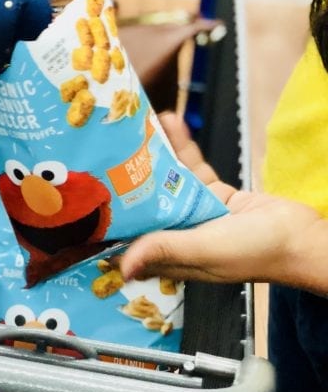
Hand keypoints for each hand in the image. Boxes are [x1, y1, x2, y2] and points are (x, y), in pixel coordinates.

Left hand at [120, 112, 327, 293]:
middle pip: (146, 204)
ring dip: (156, 155)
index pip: (132, 241)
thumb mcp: (204, 249)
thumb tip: (124, 267)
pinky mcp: (217, 195)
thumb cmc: (255, 251)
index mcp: (173, 256)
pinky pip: (193, 169)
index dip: (112, 223)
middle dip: (129, 178)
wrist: (301, 236)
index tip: (91, 198)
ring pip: (168, 181)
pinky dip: (183, 148)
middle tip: (109, 149)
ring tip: (138, 126)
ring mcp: (199, 212)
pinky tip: (172, 124)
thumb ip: (165, 250)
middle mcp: (181, 234)